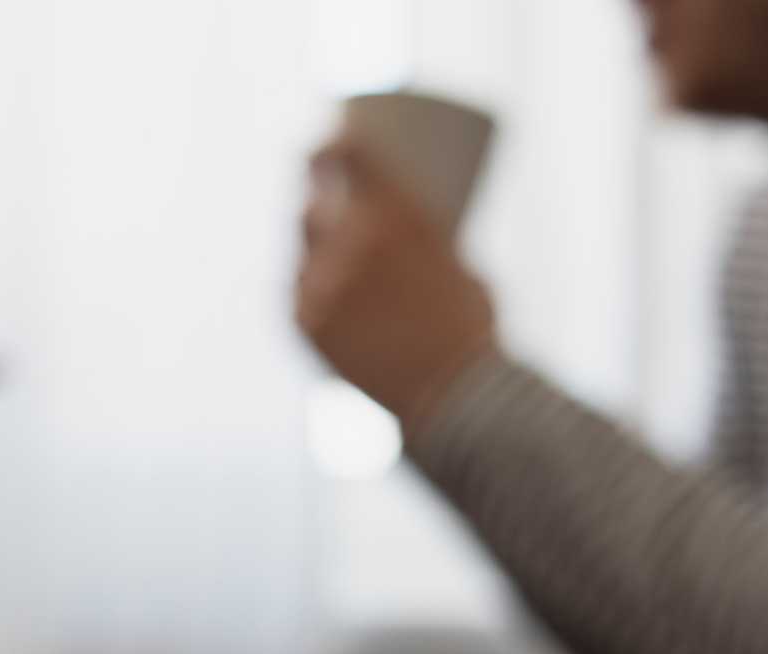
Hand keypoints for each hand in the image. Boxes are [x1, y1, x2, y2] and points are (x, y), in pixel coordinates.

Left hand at [296, 137, 498, 435]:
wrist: (452, 397)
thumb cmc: (471, 329)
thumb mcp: (457, 261)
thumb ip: (421, 239)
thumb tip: (404, 227)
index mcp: (395, 214)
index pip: (345, 153)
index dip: (334, 141)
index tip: (334, 141)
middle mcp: (349, 240)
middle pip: (314, 197)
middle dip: (318, 186)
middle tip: (325, 185)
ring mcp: (320, 283)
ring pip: (302, 243)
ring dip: (313, 234)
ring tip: (325, 235)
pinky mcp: (304, 321)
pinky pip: (296, 287)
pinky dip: (309, 280)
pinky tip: (318, 279)